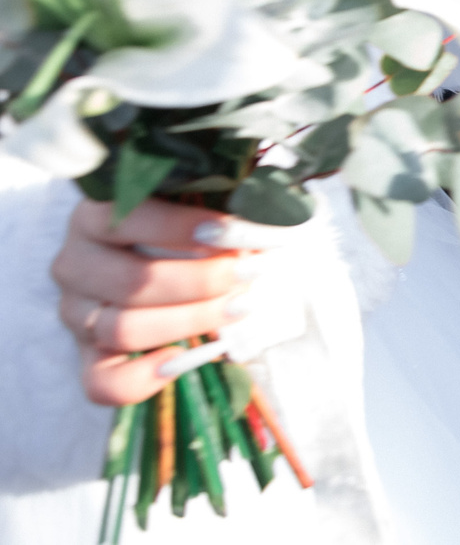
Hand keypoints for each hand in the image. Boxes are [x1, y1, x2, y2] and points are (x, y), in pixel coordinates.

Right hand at [53, 198, 275, 406]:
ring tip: (241, 306)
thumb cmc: (191, 221)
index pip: (128, 218)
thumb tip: (261, 215)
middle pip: (134, 282)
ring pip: (124, 329)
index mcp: (94, 215)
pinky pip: (102, 383)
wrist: (168, 258)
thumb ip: (219, 202)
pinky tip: (186, 358)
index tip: (234, 232)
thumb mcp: (200, 200)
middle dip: (203, 281)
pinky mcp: (88, 354)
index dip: (183, 227)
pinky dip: (144, 378)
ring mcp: (77, 312)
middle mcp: (76, 264)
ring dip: (191, 321)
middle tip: (251, 273)